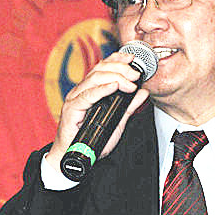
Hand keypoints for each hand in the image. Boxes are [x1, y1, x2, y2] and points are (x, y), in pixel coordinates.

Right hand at [45, 51, 149, 172]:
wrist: (74, 156)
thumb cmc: (90, 140)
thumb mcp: (116, 121)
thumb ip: (129, 106)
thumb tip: (142, 92)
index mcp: (90, 90)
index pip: (102, 67)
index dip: (116, 59)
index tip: (132, 59)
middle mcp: (82, 91)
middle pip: (100, 70)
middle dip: (121, 69)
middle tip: (136, 75)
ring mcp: (76, 98)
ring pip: (95, 79)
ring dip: (115, 77)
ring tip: (130, 83)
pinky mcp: (72, 109)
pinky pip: (88, 95)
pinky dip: (102, 89)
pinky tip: (113, 87)